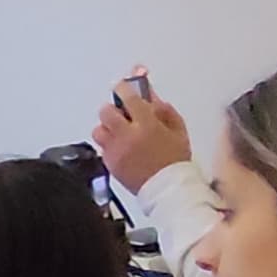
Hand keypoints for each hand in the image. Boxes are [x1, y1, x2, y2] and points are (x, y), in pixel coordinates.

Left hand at [93, 76, 192, 191]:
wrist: (169, 190)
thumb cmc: (175, 162)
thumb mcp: (178, 130)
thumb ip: (164, 109)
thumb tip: (151, 95)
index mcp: (147, 125)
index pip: (127, 95)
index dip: (124, 87)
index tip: (125, 86)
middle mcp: (128, 136)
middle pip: (106, 111)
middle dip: (114, 109)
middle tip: (123, 114)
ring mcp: (116, 151)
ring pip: (99, 130)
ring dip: (108, 128)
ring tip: (121, 134)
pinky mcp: (110, 164)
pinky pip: (102, 148)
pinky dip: (110, 145)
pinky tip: (123, 149)